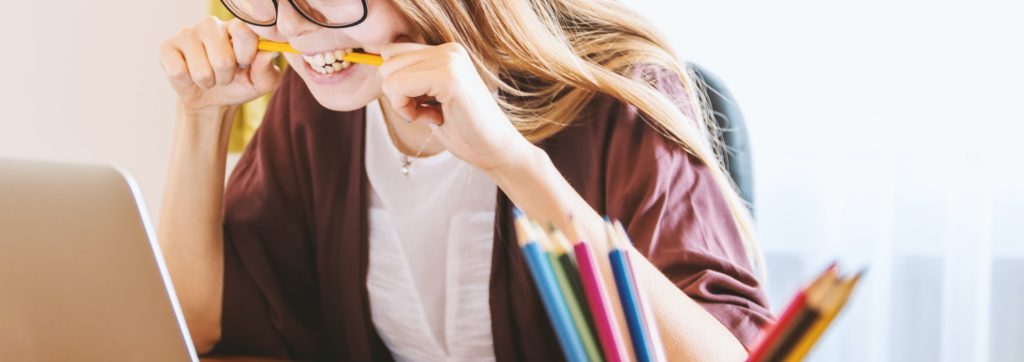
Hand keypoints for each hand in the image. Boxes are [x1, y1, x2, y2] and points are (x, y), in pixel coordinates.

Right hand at [159, 16, 281, 116]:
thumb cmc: (240, 84)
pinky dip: (187, 82)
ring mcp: (187, 33)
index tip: (245, 64)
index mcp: (236, 27)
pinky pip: (179, 72)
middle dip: (226, 77)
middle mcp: (211, 24)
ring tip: (209, 77)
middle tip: (224, 75)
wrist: (211, 100)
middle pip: (222, 59)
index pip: (244, 32)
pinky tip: (189, 75)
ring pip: (201, 70)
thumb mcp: (261, 82)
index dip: (246, 55)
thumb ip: (268, 69)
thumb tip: (269, 53)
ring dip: (208, 82)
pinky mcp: (167, 47)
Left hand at [379, 42, 534, 174]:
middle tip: (426, 112)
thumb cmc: (464, 130)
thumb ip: (412, 80)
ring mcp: (450, 61)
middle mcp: (449, 50)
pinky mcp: (449, 78)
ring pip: (390, 76)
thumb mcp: (431, 98)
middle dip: (397, 94)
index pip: (392, 53)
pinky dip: (407, 110)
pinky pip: (400, 87)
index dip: (397, 84)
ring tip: (432, 114)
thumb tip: (380, 68)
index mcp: (446, 52)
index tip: (421, 104)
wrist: (496, 150)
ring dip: (402, 103)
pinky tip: (433, 118)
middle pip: (387, 63)